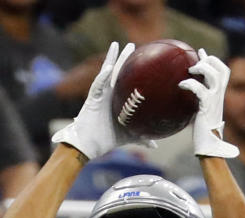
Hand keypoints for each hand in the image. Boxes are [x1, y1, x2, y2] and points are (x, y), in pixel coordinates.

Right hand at [51, 41, 155, 159]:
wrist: (89, 146)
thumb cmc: (105, 139)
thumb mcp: (128, 137)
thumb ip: (141, 138)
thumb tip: (154, 144)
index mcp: (116, 99)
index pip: (125, 80)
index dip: (132, 69)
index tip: (142, 58)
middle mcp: (108, 95)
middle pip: (116, 71)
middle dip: (123, 57)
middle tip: (132, 44)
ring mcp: (99, 95)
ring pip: (105, 73)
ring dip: (110, 59)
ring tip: (116, 45)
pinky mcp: (91, 100)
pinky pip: (97, 86)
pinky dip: (101, 77)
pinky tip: (107, 68)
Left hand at [178, 49, 238, 157]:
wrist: (209, 145)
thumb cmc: (203, 132)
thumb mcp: (201, 112)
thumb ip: (198, 102)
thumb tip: (183, 95)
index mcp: (219, 95)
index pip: (223, 71)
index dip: (213, 59)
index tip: (200, 53)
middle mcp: (219, 96)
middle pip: (222, 69)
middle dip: (210, 60)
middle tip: (196, 62)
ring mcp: (214, 100)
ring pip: (214, 75)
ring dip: (202, 68)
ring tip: (190, 71)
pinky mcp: (207, 107)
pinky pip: (200, 90)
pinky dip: (190, 84)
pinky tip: (181, 85)